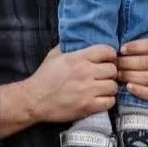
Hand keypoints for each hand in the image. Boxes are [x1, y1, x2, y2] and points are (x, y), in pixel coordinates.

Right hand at [0, 44, 116, 137]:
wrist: (34, 100)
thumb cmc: (44, 77)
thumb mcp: (54, 55)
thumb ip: (69, 47)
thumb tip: (80, 40)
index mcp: (78, 58)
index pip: (106, 51)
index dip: (110, 55)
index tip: (107, 60)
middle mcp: (85, 72)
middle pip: (113, 70)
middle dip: (110, 73)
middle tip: (104, 76)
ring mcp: (87, 90)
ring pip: (113, 86)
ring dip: (109, 88)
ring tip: (102, 89)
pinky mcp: (87, 106)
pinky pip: (110, 102)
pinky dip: (107, 101)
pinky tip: (100, 99)